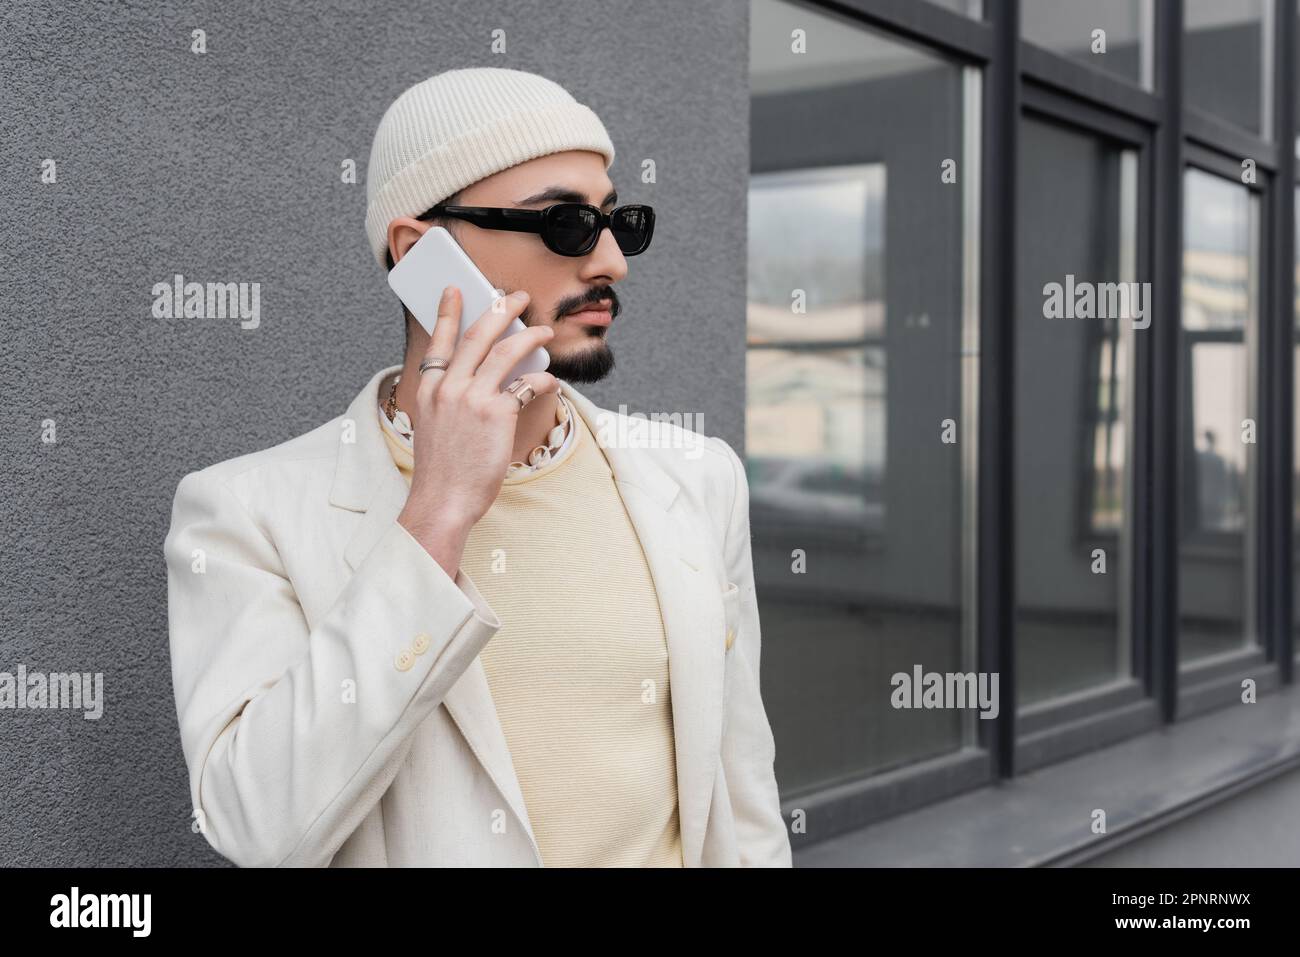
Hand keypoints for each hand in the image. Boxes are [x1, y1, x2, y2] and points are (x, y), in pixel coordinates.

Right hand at [396, 286, 557, 573]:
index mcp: (428, 389)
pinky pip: (527, 385)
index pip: (439, 341)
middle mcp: (448, 387)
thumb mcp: (434, 427)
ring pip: (506, 351)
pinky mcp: (497, 413)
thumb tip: (485, 378)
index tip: (455, 290)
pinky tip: (550, 382)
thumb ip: (452, 400)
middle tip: (516, 297)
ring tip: (544, 330)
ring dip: (529, 335)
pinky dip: (542, 380)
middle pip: (478, 335)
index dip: (447, 312)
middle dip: (500, 309)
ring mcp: (472, 398)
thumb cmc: (442, 471)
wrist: (442, 501)